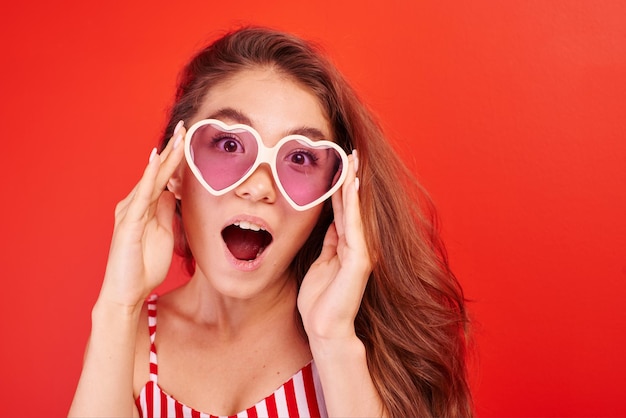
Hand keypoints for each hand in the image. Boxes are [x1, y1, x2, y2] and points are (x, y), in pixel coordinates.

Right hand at [97, 122, 185, 309]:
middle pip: (157, 172)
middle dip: (171, 150)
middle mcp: (135, 204)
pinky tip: (155, 163)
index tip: (188, 139)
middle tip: (184, 127)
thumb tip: (172, 193)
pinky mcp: (128, 223)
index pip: (163, 177)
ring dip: (163, 159)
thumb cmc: (144, 266)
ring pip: (151, 179)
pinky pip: (140, 197)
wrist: (127, 292)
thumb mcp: (164, 234)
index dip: (175, 158)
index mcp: (145, 207)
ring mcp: (130, 212)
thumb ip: (165, 212)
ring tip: (176, 138)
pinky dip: (148, 179)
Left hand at [297, 151, 372, 341]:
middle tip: (350, 151)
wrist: (324, 328)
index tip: (339, 164)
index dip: (341, 186)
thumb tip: (330, 221)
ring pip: (356, 211)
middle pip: (353, 205)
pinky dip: (351, 204)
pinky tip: (351, 185)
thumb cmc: (320, 300)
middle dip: (351, 178)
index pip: (344, 209)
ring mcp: (362, 251)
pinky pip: (354, 226)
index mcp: (347, 245)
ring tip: (352, 159)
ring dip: (353, 184)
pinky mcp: (360, 259)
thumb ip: (329, 242)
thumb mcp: (320, 262)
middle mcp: (359, 245)